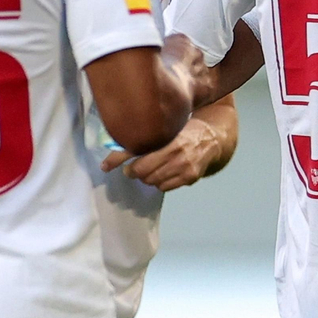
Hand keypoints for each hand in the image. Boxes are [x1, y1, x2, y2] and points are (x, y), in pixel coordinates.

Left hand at [101, 116, 220, 190]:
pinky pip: (164, 187)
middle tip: (131, 169)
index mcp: (167, 136)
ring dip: (147, 178)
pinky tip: (163, 174)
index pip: (135, 150)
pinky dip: (159, 183)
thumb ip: (142, 138)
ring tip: (150, 170)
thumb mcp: (164, 129)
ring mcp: (184, 166)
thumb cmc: (182, 131)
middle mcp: (176, 152)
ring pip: (152, 181)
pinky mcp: (190, 177)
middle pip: (142, 171)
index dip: (117, 159)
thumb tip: (112, 153)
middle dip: (133, 171)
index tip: (105, 166)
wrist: (212, 139)